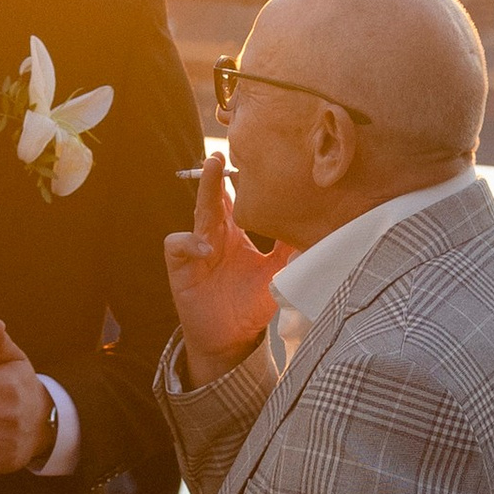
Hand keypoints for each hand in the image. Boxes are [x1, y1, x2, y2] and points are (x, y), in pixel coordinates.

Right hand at [164, 153, 286, 384]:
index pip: (235, 201)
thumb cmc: (251, 305)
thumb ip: (290, 252)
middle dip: (215, 175)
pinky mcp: (180, 267)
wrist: (230, 340)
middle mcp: (214, 236)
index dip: (240, 181)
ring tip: (212, 171)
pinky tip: (206, 250)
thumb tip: (315, 229)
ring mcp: (196, 249)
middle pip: (214, 199)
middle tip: (220, 153)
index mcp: (235, 233)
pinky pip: (178, 245)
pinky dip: (189, 243)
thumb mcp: (276, 276)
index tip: (253, 160)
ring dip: (204, 191)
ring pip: (197, 213)